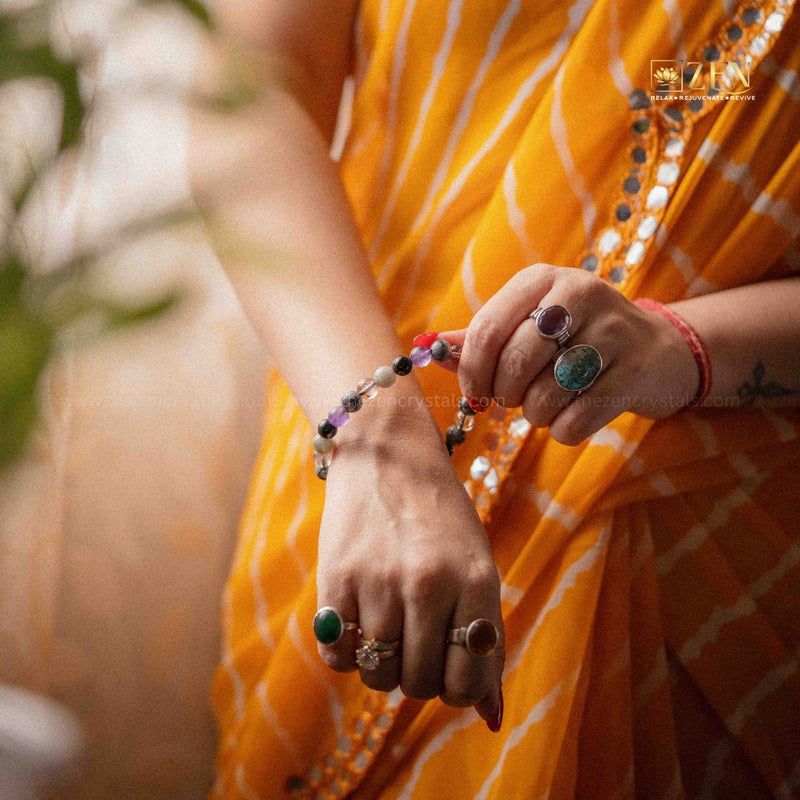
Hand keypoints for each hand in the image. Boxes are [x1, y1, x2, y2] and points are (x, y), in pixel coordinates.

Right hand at [315, 406, 503, 728]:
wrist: (388, 453)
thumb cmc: (440, 517)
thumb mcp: (476, 566)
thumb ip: (484, 639)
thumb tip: (492, 720)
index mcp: (476, 581)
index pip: (468, 683)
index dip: (456, 690)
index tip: (446, 670)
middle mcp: (430, 583)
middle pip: (419, 683)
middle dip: (417, 677)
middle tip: (413, 644)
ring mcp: (380, 580)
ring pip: (378, 674)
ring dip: (381, 667)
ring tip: (385, 631)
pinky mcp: (336, 576)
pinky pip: (337, 655)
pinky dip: (346, 654)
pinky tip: (357, 623)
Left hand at [439, 264, 698, 444]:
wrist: (657, 351)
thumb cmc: (575, 339)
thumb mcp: (529, 323)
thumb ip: (480, 336)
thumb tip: (428, 348)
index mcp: (541, 279)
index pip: (486, 329)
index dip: (470, 371)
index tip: (474, 393)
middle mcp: (579, 294)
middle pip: (515, 362)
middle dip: (504, 395)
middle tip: (512, 399)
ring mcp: (612, 332)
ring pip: (545, 395)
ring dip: (535, 414)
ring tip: (545, 404)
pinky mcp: (634, 374)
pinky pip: (576, 420)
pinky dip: (564, 431)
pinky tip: (573, 416)